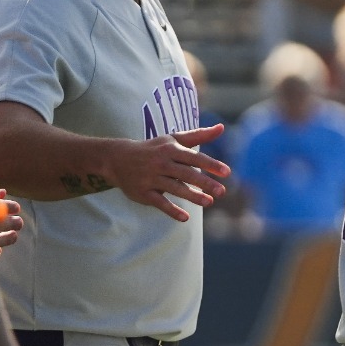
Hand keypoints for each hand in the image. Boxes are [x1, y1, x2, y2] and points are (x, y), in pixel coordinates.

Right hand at [110, 124, 231, 222]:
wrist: (117, 159)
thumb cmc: (154, 149)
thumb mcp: (174, 140)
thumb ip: (198, 135)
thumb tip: (222, 127)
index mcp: (171, 150)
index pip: (194, 157)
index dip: (210, 164)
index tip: (227, 172)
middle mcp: (161, 163)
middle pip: (186, 174)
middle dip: (204, 183)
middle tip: (222, 192)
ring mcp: (151, 178)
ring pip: (174, 188)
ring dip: (192, 196)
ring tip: (209, 203)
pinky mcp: (143, 192)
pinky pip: (159, 202)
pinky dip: (171, 210)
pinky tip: (185, 218)